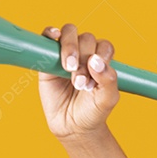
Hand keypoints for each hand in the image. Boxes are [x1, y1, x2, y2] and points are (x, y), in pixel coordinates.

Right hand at [38, 24, 119, 140]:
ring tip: (69, 69)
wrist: (72, 126)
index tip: (94, 78)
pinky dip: (50, 32)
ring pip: (70, 33)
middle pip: (87, 39)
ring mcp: (66, 54)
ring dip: (70, 48)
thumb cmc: (92, 111)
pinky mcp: (48, 59)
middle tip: (80, 83)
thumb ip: (108, 79)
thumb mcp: (107, 99)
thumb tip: (96, 60)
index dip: (100, 57)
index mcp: (102, 61)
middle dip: (84, 59)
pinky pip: (48, 36)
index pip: (104, 46)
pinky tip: (54, 35)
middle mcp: (86, 54)